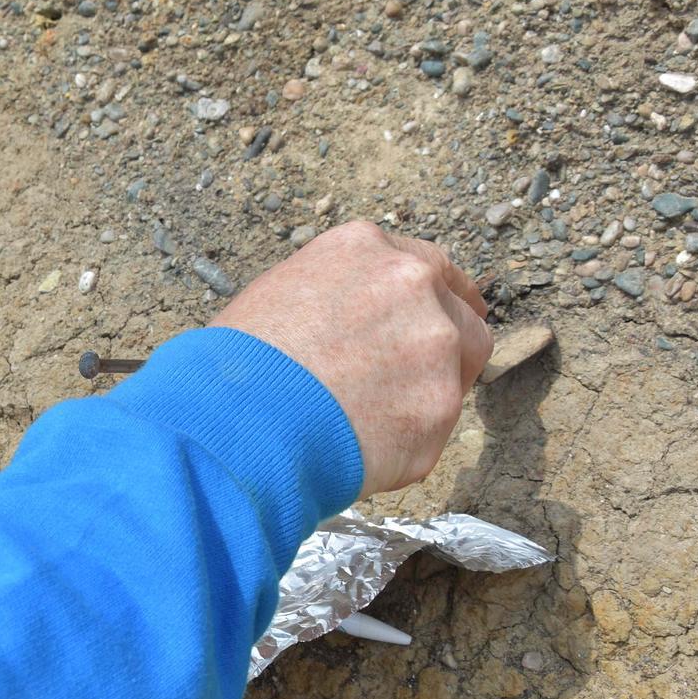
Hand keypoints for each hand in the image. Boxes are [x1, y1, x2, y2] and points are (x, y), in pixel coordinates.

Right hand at [206, 221, 491, 498]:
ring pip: (464, 369)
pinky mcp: (440, 408)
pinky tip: (362, 449)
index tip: (424, 324)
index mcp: (367, 249)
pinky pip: (434, 428)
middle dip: (444, 345)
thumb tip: (354, 324)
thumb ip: (338, 295)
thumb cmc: (237, 360)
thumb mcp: (279, 293)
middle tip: (408, 380)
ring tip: (377, 420)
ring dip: (432, 390)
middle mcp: (413, 284)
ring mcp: (436, 346)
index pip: (428, 267)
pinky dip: (406, 443)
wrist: (233, 415)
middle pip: (461, 314)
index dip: (428, 301)